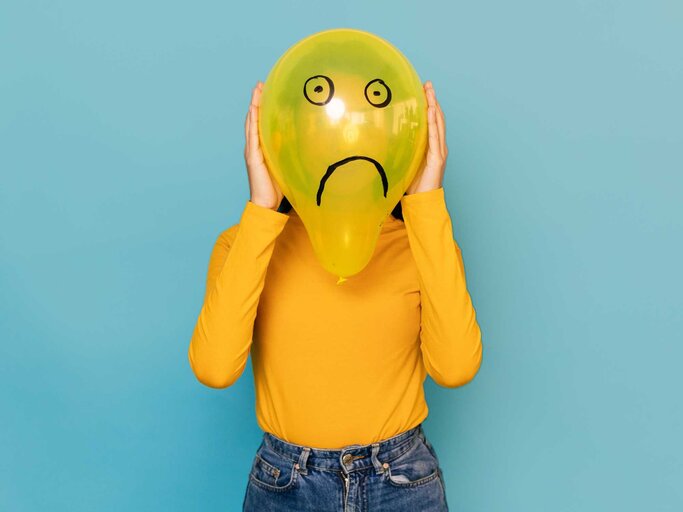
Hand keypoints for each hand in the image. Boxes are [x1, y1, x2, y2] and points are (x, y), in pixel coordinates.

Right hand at [244, 81, 283, 209]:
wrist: (266, 204)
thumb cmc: (277, 188)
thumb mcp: (286, 165)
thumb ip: (290, 154)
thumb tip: (304, 144)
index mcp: (261, 148)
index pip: (261, 123)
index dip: (262, 107)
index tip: (265, 91)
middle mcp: (254, 147)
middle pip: (253, 119)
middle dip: (256, 101)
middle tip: (259, 84)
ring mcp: (252, 151)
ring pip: (251, 123)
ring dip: (253, 106)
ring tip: (256, 91)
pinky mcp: (252, 157)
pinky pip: (252, 136)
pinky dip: (252, 122)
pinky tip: (253, 110)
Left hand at [405, 81, 447, 194]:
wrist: (423, 201)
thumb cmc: (415, 185)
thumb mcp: (407, 162)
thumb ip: (403, 149)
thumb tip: (387, 139)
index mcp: (433, 147)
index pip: (432, 121)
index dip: (430, 105)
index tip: (424, 90)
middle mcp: (439, 146)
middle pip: (437, 118)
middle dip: (433, 100)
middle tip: (428, 84)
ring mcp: (440, 151)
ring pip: (439, 124)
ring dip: (435, 106)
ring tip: (430, 91)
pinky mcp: (438, 159)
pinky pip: (435, 137)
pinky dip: (433, 123)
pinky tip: (431, 111)